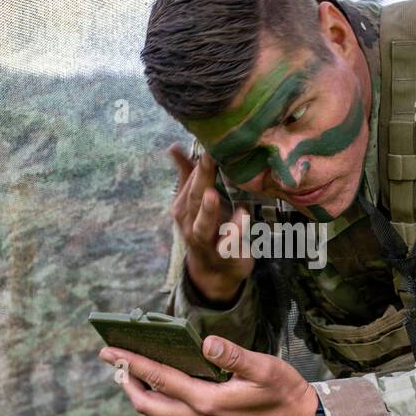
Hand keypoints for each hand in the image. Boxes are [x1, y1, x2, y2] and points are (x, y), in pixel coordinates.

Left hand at [99, 335, 319, 415]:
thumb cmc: (285, 394)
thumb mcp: (264, 368)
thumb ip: (234, 355)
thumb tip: (207, 342)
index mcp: (207, 402)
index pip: (159, 379)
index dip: (132, 363)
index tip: (109, 351)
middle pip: (147, 403)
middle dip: (126, 381)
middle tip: (112, 361)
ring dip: (138, 396)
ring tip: (129, 375)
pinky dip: (155, 406)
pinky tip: (157, 391)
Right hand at [168, 143, 253, 304]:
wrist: (216, 271)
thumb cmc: (209, 228)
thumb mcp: (196, 203)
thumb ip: (187, 174)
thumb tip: (173, 146)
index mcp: (183, 208)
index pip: (190, 182)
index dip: (199, 164)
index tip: (209, 144)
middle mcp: (190, 224)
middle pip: (194, 200)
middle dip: (202, 179)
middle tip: (210, 159)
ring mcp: (206, 242)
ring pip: (203, 226)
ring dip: (208, 211)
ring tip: (213, 195)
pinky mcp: (224, 256)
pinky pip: (227, 245)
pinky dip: (234, 231)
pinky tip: (242, 215)